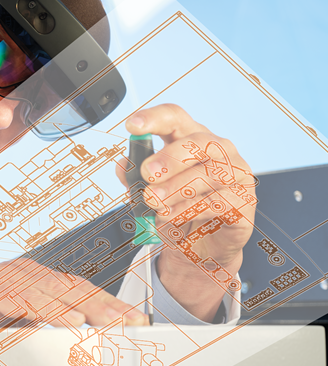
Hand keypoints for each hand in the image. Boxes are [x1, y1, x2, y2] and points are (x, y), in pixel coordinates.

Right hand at [0, 258, 146, 350]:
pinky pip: (23, 300)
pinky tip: (67, 320)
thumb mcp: (18, 318)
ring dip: (83, 308)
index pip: (81, 290)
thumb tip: (78, 342)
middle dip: (107, 306)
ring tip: (107, 323)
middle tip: (134, 322)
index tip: (137, 320)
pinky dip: (46, 310)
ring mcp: (9, 280)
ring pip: (52, 292)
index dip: (110, 303)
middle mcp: (28, 275)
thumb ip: (44, 324)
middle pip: (74, 289)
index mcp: (38, 280)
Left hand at [115, 104, 256, 319]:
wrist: (200, 248)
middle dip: (170, 157)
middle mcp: (218, 151)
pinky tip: (170, 216)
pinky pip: (218, 202)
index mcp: (190, 141)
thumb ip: (135, 179)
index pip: (175, 118)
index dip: (154, 118)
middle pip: (198, 142)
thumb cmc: (176, 212)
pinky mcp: (244, 202)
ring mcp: (236, 175)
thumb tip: (122, 164)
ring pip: (209, 174)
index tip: (132, 126)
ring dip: (176, 188)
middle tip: (146, 173)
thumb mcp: (149, 195)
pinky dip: (189, 209)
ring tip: (153, 201)